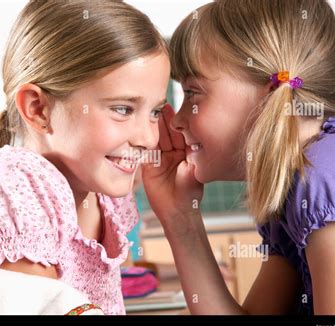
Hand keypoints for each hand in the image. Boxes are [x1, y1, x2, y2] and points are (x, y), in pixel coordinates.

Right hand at [141, 104, 203, 225]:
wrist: (177, 211)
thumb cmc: (189, 194)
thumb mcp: (193, 174)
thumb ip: (190, 162)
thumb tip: (189, 148)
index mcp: (187, 153)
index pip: (181, 133)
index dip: (177, 121)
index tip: (173, 107)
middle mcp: (173, 154)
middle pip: (167, 133)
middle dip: (163, 119)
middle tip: (158, 104)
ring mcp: (161, 159)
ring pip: (156, 140)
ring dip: (153, 127)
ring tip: (150, 113)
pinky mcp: (149, 166)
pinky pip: (145, 151)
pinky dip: (143, 141)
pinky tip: (140, 130)